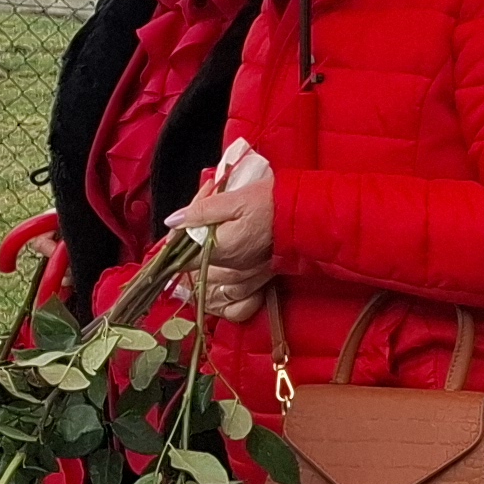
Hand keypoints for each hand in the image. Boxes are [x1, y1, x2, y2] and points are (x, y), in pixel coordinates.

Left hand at [171, 175, 275, 318]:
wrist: (311, 216)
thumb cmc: (274, 203)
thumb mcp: (235, 198)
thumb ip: (202, 210)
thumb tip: (173, 221)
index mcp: (222, 249)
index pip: (183, 257)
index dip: (176, 244)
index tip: (178, 230)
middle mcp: (232, 268)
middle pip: (197, 266)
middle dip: (192, 245)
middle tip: (198, 218)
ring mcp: (246, 276)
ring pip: (213, 277)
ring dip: (206, 259)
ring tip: (213, 232)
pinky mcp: (258, 277)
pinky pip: (231, 285)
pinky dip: (223, 271)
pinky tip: (226, 253)